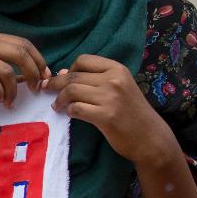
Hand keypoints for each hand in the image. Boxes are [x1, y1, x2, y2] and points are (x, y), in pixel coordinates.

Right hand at [0, 31, 50, 106]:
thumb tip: (39, 76)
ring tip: (9, 101)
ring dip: (13, 90)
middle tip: (34, 90)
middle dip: (33, 73)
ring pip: (6, 70)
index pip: (23, 43)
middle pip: (19, 52)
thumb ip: (9, 69)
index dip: (39, 61)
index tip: (45, 78)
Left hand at [45, 54, 177, 166]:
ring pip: (71, 91)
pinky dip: (69, 111)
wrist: (150, 137)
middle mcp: (114, 80)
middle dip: (55, 83)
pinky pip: (76, 109)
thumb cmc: (131, 112)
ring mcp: (110, 98)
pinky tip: (70, 114)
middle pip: (73, 76)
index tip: (63, 79)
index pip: (84, 60)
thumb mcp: (119, 87)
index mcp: (118, 69)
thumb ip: (95, 79)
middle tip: (46, 90)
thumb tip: (62, 72)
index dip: (69, 69)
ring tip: (57, 105)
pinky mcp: (105, 116)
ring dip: (59, 99)